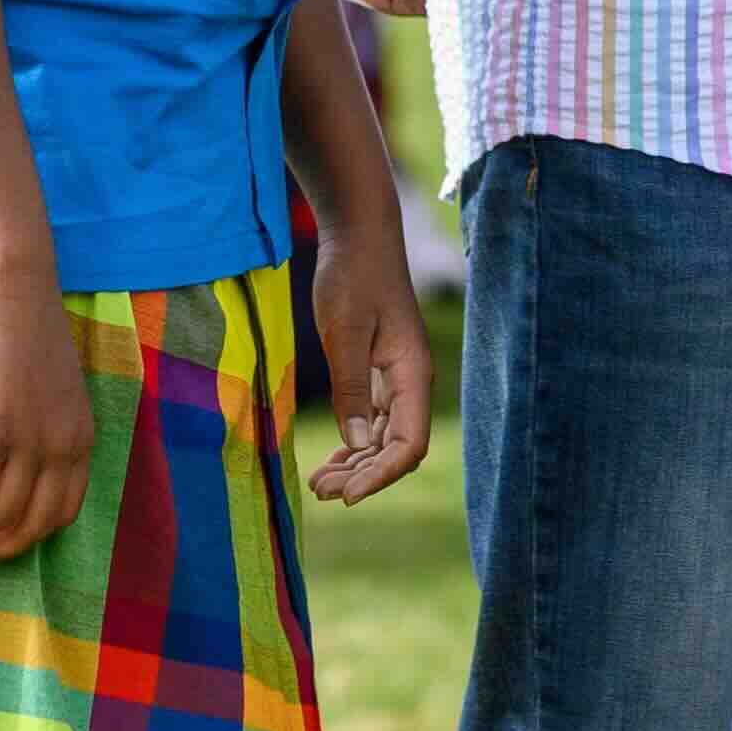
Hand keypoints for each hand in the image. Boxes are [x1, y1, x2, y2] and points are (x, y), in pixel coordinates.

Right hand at [0, 268, 99, 563]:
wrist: (14, 287)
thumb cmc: (25, 332)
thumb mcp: (51, 392)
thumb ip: (42, 431)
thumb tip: (10, 469)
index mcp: (81, 438)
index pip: (63, 512)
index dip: (28, 536)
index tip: (0, 540)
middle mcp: (63, 445)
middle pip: (33, 524)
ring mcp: (30, 438)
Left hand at [308, 207, 435, 507]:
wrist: (358, 235)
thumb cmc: (353, 277)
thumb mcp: (346, 332)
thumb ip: (351, 387)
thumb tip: (356, 443)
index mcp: (412, 375)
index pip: (409, 445)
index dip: (381, 476)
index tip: (346, 495)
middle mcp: (410, 382)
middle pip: (397, 448)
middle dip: (363, 476)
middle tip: (320, 490)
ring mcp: (395, 378)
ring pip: (384, 437)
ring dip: (356, 463)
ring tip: (318, 483)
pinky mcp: (378, 370)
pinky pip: (372, 420)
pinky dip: (354, 442)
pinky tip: (331, 457)